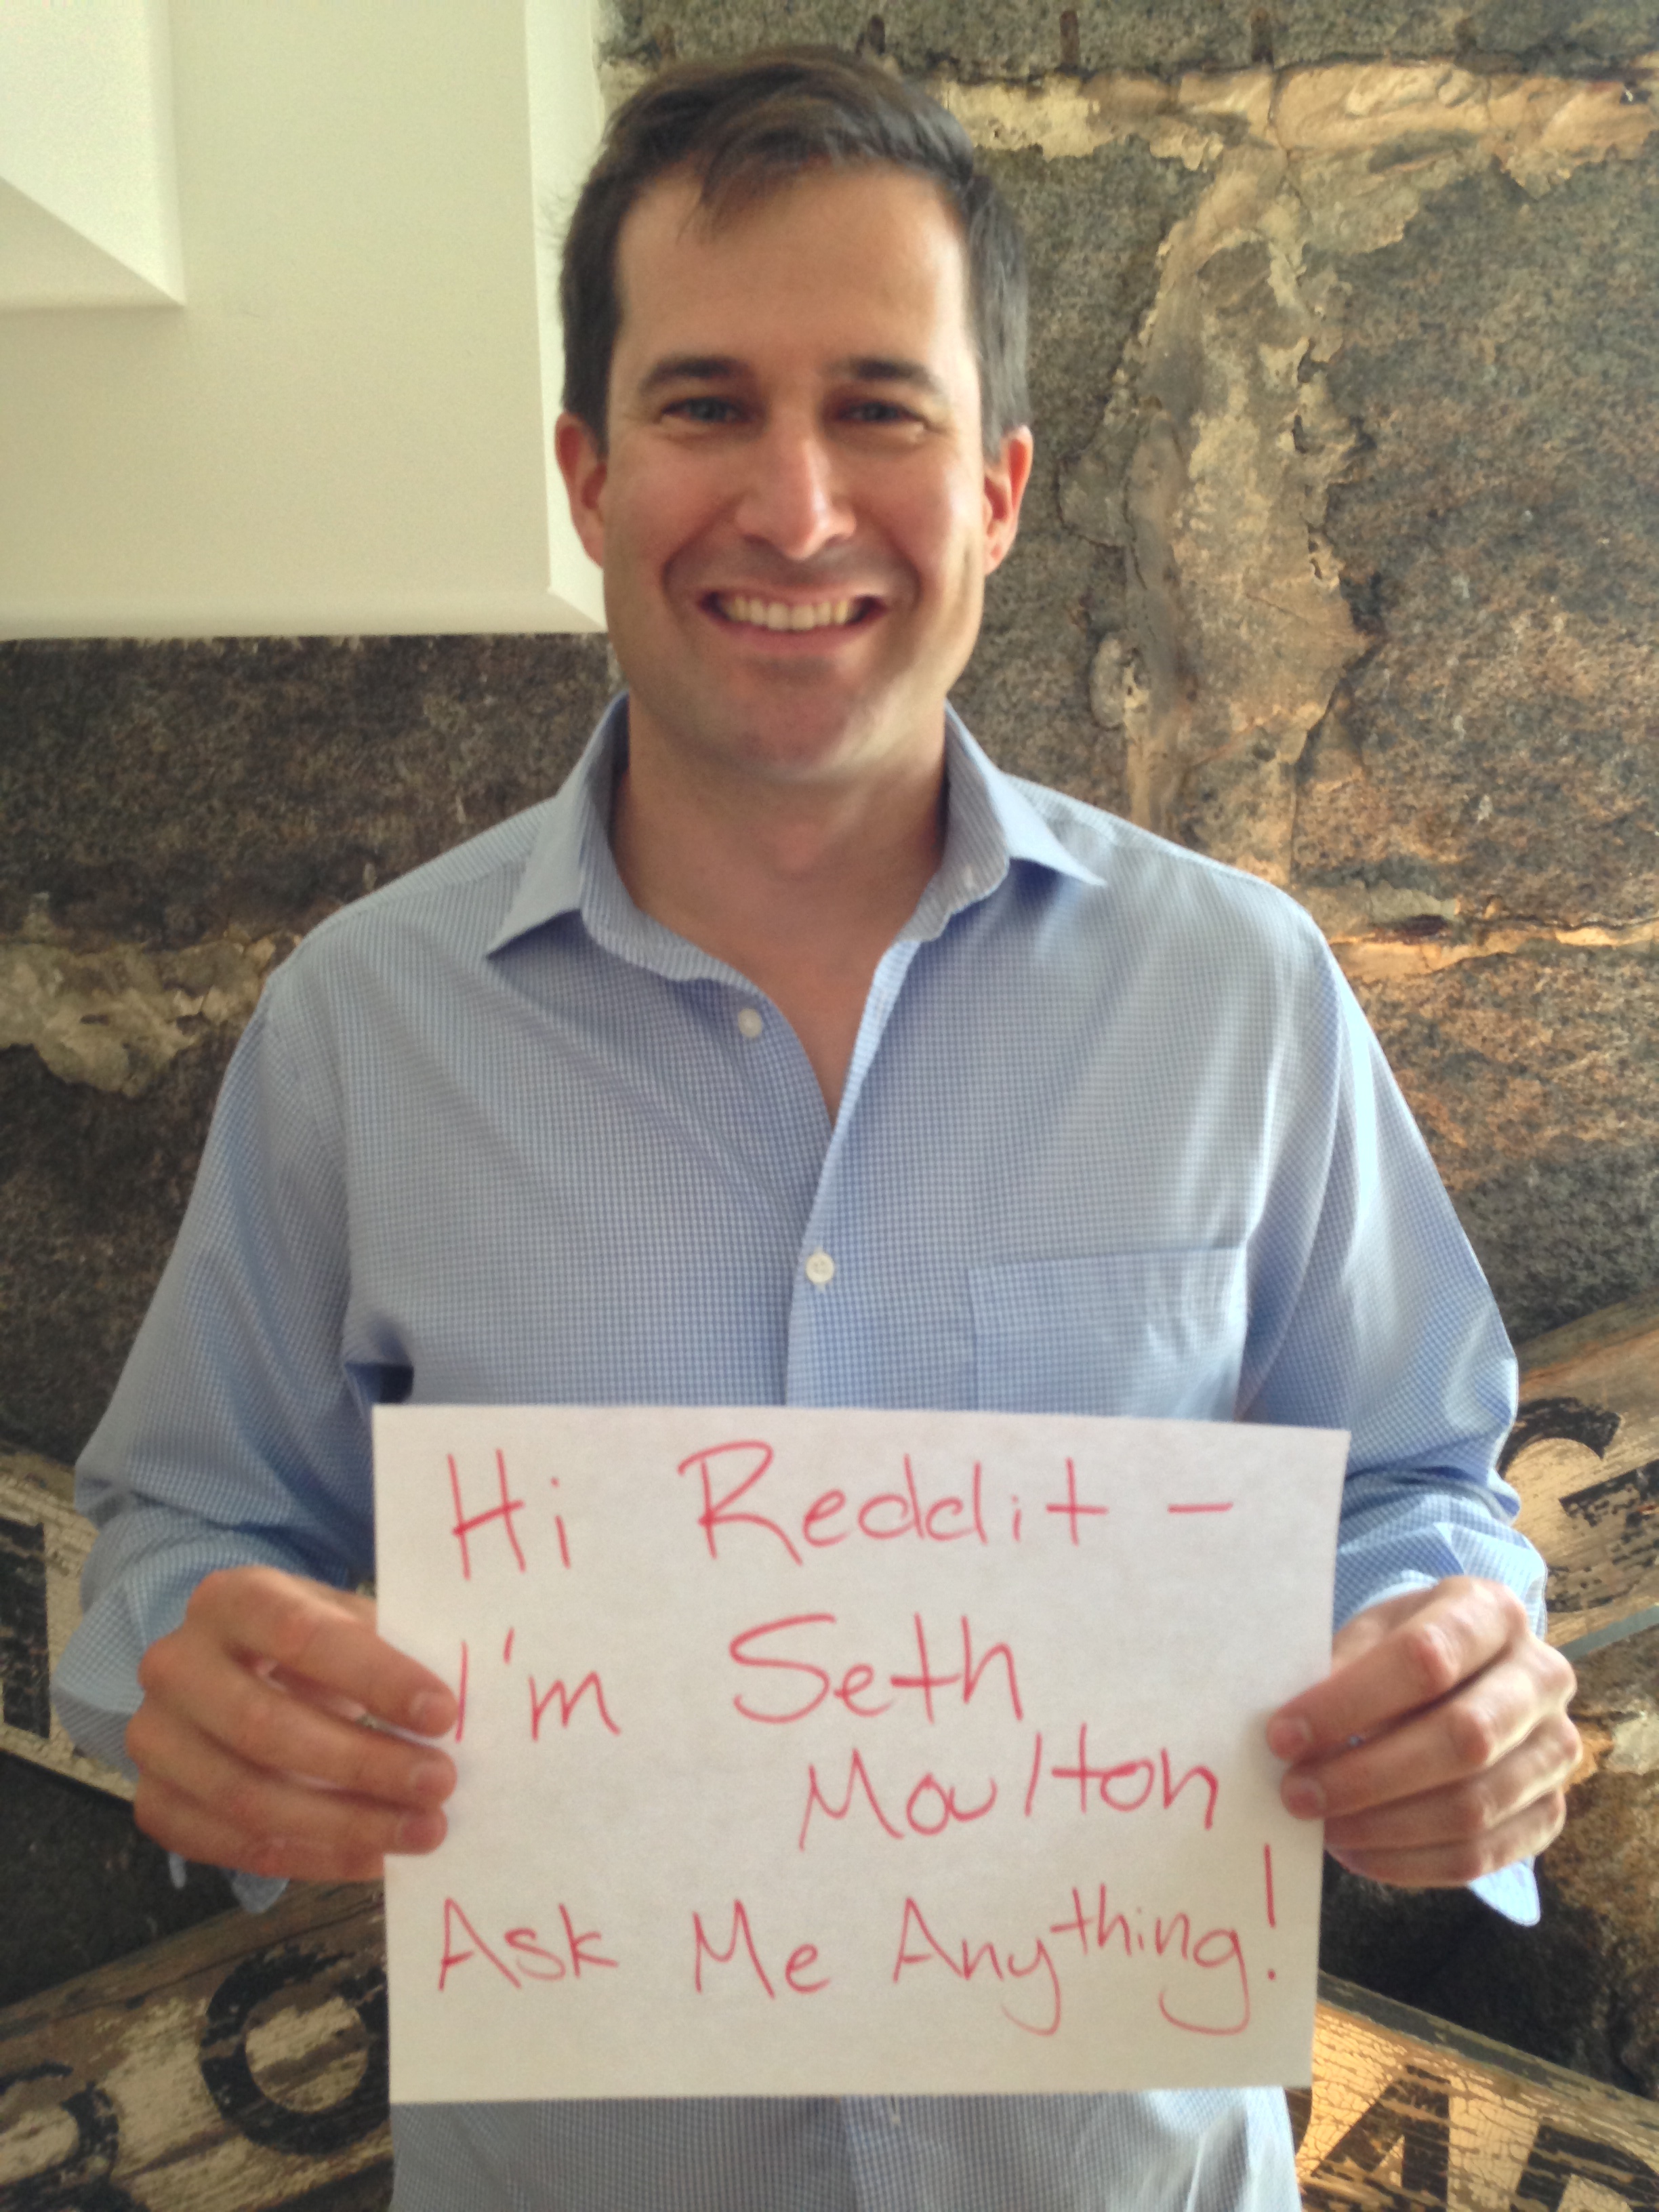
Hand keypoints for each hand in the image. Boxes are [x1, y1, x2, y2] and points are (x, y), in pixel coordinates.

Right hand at [128, 1565, 457, 1883]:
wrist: (235, 1669)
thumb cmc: (312, 1642)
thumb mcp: (346, 1620)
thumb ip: (394, 1649)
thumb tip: (468, 1703)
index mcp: (231, 1599)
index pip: (302, 1636)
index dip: (375, 1677)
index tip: (444, 1713)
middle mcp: (175, 1665)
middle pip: (266, 1726)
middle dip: (363, 1763)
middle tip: (440, 1784)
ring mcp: (155, 1739)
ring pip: (247, 1797)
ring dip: (345, 1824)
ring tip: (421, 1832)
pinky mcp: (155, 1802)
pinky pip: (233, 1847)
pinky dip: (310, 1860)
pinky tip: (373, 1860)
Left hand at [1266, 1576, 1578, 1886]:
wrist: (1468, 1674)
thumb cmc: (1402, 1650)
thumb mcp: (1370, 1635)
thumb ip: (1339, 1672)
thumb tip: (1295, 1736)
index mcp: (1492, 1612)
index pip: (1425, 1659)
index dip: (1348, 1703)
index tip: (1282, 1736)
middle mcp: (1541, 1677)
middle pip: (1463, 1738)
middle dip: (1366, 1775)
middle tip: (1296, 1794)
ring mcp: (1555, 1749)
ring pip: (1473, 1807)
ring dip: (1383, 1826)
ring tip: (1322, 1827)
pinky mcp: (1551, 1811)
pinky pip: (1483, 1855)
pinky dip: (1411, 1863)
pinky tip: (1358, 1852)